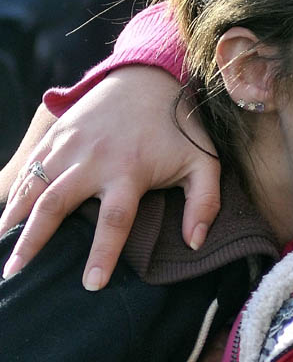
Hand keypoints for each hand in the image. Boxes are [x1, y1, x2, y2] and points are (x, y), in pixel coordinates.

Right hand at [0, 65, 221, 289]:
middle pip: (57, 204)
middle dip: (34, 241)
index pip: (114, 221)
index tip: (90, 284)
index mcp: (130, 170)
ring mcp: (71, 145)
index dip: (102, 254)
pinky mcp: (58, 134)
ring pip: (35, 185)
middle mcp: (94, 159)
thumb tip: (195, 243)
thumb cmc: (180, 127)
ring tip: (3, 248)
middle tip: (17, 272)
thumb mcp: (204, 162)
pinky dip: (16, 190)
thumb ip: (205, 203)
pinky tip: (6, 215)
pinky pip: (31, 166)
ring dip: (15, 217)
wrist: (150, 77)